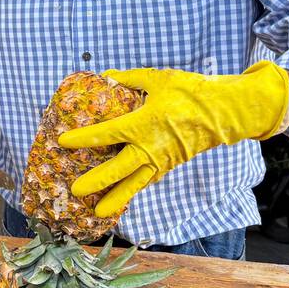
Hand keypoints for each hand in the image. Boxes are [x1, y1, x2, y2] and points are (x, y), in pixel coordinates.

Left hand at [58, 61, 288, 217]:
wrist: (225, 112)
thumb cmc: (191, 92)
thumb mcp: (158, 79)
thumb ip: (129, 78)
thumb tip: (106, 76)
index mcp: (142, 123)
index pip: (106, 134)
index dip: (83, 138)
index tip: (63, 142)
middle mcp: (149, 147)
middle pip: (117, 169)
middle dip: (96, 181)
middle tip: (76, 190)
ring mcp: (161, 160)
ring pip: (134, 183)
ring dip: (115, 198)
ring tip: (98, 212)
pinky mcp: (170, 165)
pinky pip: (148, 179)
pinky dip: (135, 188)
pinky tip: (124, 196)